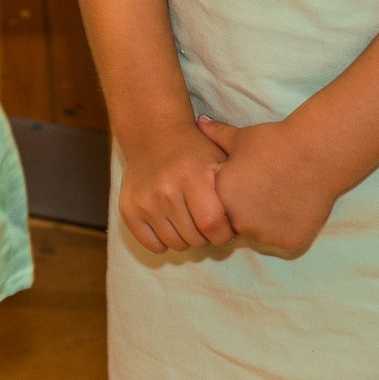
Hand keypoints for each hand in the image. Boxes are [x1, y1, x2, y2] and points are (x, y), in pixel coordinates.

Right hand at [116, 118, 233, 253]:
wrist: (154, 134)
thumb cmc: (195, 150)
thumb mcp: (219, 156)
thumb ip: (234, 185)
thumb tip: (248, 220)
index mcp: (193, 176)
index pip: (213, 224)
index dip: (224, 235)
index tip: (227, 230)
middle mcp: (167, 189)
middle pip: (195, 239)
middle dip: (206, 237)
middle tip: (207, 223)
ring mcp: (146, 201)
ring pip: (175, 244)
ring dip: (186, 239)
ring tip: (190, 221)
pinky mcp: (129, 210)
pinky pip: (152, 245)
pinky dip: (164, 241)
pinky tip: (170, 224)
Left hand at [197, 116, 338, 255]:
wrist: (315, 153)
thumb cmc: (274, 142)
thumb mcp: (240, 137)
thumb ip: (216, 135)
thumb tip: (201, 122)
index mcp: (221, 201)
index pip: (219, 208)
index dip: (233, 195)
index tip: (249, 181)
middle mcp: (239, 224)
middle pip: (239, 224)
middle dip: (248, 211)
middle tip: (267, 188)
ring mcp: (265, 237)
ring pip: (261, 233)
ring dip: (267, 221)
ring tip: (283, 195)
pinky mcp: (289, 244)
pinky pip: (283, 238)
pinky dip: (288, 228)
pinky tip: (296, 206)